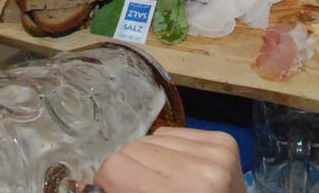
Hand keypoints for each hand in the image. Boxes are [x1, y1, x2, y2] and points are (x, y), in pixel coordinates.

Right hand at [93, 128, 244, 192]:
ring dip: (151, 158)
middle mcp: (199, 173)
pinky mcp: (224, 141)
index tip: (113, 189)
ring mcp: (215, 154)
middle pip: (132, 149)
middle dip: (130, 169)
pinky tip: (183, 169)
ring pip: (152, 137)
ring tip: (167, 182)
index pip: (114, 167)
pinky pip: (174, 132)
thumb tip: (94, 182)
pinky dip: (171, 150)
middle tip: (143, 188)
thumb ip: (121, 190)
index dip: (108, 180)